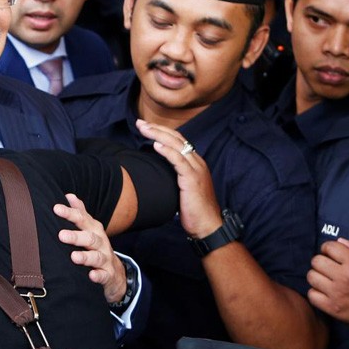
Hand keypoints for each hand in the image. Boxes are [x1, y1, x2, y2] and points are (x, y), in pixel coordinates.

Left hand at [55, 193, 126, 302]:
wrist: (116, 273)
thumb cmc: (97, 247)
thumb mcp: (90, 229)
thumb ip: (81, 213)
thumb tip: (69, 195)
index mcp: (94, 230)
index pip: (82, 219)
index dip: (70, 214)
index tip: (56, 209)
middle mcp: (101, 243)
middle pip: (89, 237)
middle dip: (76, 236)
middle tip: (61, 235)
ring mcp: (105, 259)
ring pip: (96, 256)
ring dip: (85, 256)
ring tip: (74, 257)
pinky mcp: (108, 275)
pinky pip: (104, 275)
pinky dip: (98, 275)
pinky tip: (91, 276)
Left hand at [136, 119, 222, 238]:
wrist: (207, 225)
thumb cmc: (193, 210)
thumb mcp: (183, 189)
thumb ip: (174, 177)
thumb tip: (157, 173)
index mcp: (195, 163)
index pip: (178, 140)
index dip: (161, 131)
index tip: (146, 127)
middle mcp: (197, 162)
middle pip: (176, 138)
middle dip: (157, 128)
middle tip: (140, 122)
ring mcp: (196, 169)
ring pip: (177, 145)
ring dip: (158, 135)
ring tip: (144, 129)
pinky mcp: (192, 179)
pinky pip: (179, 161)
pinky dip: (167, 151)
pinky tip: (156, 145)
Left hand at [307, 238, 348, 332]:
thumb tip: (339, 241)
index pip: (330, 247)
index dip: (327, 249)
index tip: (329, 254)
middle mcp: (344, 277)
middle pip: (316, 261)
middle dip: (320, 262)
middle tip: (325, 267)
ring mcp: (337, 293)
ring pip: (311, 276)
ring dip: (316, 276)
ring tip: (324, 280)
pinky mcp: (333, 308)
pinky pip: (311, 295)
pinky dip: (315, 293)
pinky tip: (324, 293)